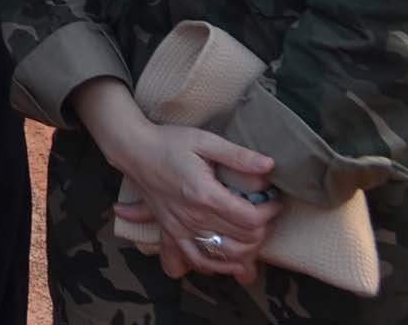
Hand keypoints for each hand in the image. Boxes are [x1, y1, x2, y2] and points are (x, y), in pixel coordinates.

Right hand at [111, 124, 281, 282]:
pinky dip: (215, 266)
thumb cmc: (168, 142)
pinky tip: (228, 261)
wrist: (133, 150)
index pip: (251, 218)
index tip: (274, 199)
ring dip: (247, 249)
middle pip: (244, 238)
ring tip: (254, 233)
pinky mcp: (172, 231)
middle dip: (263, 227)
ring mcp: (182, 228)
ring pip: (225, 254)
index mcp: (205, 194)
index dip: (270, 211)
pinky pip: (196, 259)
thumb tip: (270, 166)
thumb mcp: (205, 140)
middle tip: (266, 211)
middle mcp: (194, 217)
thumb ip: (238, 155)